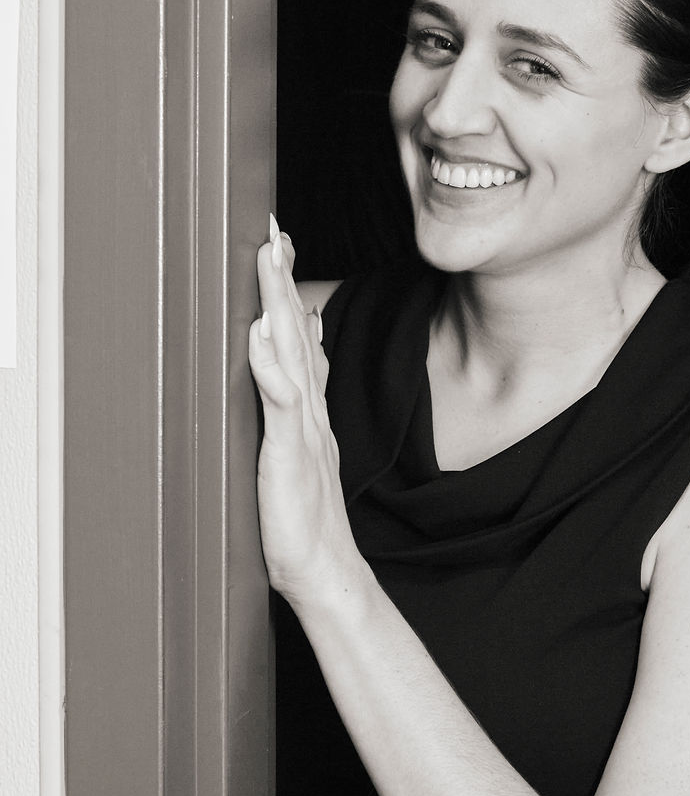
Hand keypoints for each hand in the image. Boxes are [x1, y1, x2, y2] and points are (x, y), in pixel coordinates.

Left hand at [248, 218, 353, 601]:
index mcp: (304, 408)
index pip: (295, 336)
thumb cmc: (302, 517)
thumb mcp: (296, 450)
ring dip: (278, 303)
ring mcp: (300, 428)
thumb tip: (291, 357)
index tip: (276, 242)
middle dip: (280, 277)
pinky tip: (261, 335)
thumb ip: (294, 404)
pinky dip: (272, 367)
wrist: (323, 567)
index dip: (284, 288)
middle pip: (292, 331)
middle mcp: (305, 409)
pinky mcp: (290, 453)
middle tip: (272, 228)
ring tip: (268, 257)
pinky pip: (283, 404)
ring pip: (289, 353)